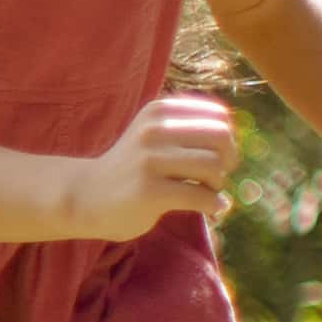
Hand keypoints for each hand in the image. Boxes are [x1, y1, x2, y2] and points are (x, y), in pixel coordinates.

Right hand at [66, 93, 238, 240]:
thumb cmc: (131, 168)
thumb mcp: (154, 135)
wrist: (85, 196)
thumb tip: (236, 144)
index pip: (219, 116)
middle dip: (228, 160)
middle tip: (215, 177)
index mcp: (158, 111)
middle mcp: (153, 130)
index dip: (226, 140)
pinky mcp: (149, 192)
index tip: (214, 157)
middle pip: (221, 137)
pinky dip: (214, 205)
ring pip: (214, 167)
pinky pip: (203, 197)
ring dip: (217, 184)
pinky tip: (211, 210)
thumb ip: (189, 130)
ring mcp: (150, 160)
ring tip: (204, 192)